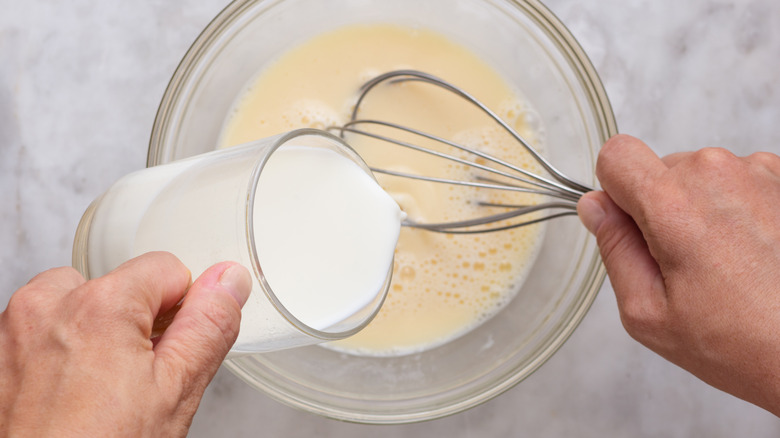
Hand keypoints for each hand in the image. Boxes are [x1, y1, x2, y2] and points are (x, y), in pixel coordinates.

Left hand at [0, 252, 251, 436]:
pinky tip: (70, 395)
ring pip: (78, 304)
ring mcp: (14, 329)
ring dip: (95, 333)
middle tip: (133, 381)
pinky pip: (44, 330)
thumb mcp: (177, 390)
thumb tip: (228, 280)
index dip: (180, 312)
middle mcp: (49, 305)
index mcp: (101, 304)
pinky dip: (60, 351)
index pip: (167, 269)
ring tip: (99, 390)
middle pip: (120, 285)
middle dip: (134, 322)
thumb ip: (209, 325)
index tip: (168, 354)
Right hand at [578, 134, 779, 414]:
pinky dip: (738, 211)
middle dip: (660, 208)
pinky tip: (754, 254)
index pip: (616, 155)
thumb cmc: (744, 342)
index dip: (613, 189)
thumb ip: (614, 249)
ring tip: (727, 265)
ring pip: (701, 177)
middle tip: (684, 265)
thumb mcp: (649, 312)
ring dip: (703, 210)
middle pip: (660, 169)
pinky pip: (740, 182)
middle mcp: (716, 173)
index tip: (628, 223)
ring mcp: (759, 172)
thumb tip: (596, 209)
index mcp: (672, 203)